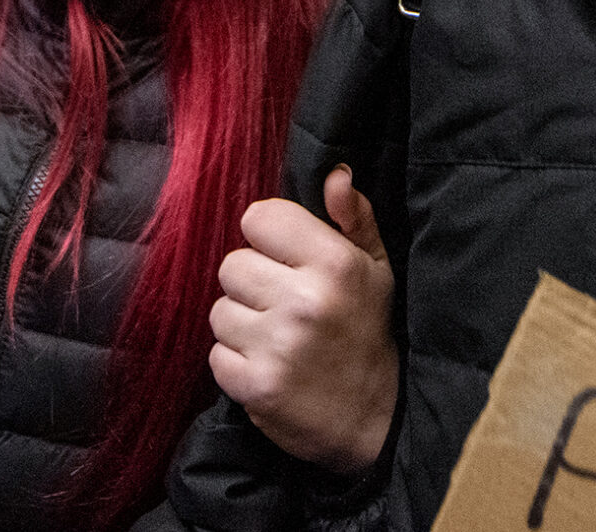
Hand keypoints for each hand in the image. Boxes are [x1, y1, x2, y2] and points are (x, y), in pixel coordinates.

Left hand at [207, 167, 397, 472]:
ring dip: (241, 324)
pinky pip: (216, 354)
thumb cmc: (369, 333)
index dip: (267, 237)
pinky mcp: (256, 386)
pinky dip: (235, 362)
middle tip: (282, 306)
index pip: (258, 217)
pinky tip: (268, 366)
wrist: (379, 420)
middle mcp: (304, 300)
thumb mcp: (376, 270)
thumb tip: (335, 173)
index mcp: (334, 263)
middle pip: (232, 264)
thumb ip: (354, 218)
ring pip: (219, 310)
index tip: (285, 259)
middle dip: (252, 284)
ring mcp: (277, 345)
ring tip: (276, 338)